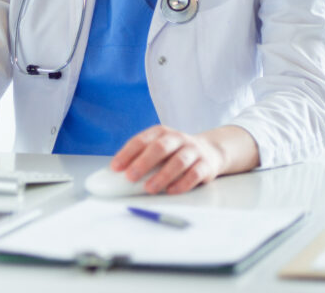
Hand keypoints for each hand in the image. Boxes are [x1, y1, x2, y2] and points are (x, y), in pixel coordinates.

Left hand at [110, 125, 236, 194]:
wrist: (209, 151)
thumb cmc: (174, 153)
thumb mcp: (158, 149)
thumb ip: (141, 158)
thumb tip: (118, 176)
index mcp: (160, 132)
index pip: (141, 140)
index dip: (127, 153)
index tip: (115, 168)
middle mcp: (177, 138)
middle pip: (160, 148)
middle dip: (143, 162)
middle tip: (130, 177)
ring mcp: (193, 150)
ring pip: (178, 161)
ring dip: (162, 176)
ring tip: (149, 188)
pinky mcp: (206, 164)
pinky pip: (194, 174)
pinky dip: (182, 183)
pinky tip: (171, 191)